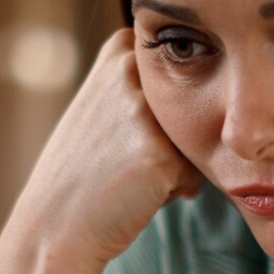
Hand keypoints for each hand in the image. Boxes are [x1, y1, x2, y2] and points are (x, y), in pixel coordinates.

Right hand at [10, 29, 204, 266]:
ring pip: (194, 138)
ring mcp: (145, 110)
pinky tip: (137, 193)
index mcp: (120, 49)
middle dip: (172, 137)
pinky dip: (175, 189)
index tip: (124, 129)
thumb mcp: (103, 102)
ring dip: (176, 163)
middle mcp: (132, 70)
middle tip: (125, 157)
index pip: (181, 75)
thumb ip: (145, 84)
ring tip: (131, 175)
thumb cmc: (84, 169)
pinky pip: (194, 173)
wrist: (54, 224)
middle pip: (193, 105)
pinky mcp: (162, 153)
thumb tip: (219, 93)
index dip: (161, 110)